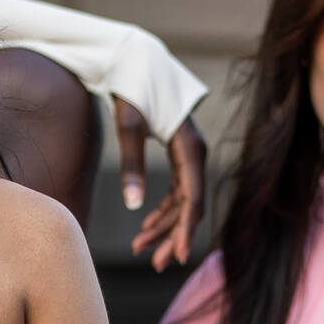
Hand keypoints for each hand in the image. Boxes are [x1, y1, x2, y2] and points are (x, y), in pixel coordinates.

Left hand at [115, 100, 207, 271]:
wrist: (134, 58)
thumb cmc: (131, 86)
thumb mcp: (128, 125)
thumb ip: (131, 164)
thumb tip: (134, 207)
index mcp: (189, 146)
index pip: (192, 198)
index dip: (186, 230)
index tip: (178, 258)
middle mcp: (195, 152)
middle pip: (190, 204)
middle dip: (172, 235)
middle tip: (154, 265)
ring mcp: (188, 153)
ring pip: (182, 200)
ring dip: (164, 226)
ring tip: (140, 249)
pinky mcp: (178, 153)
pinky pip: (176, 189)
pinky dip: (161, 209)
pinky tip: (145, 227)